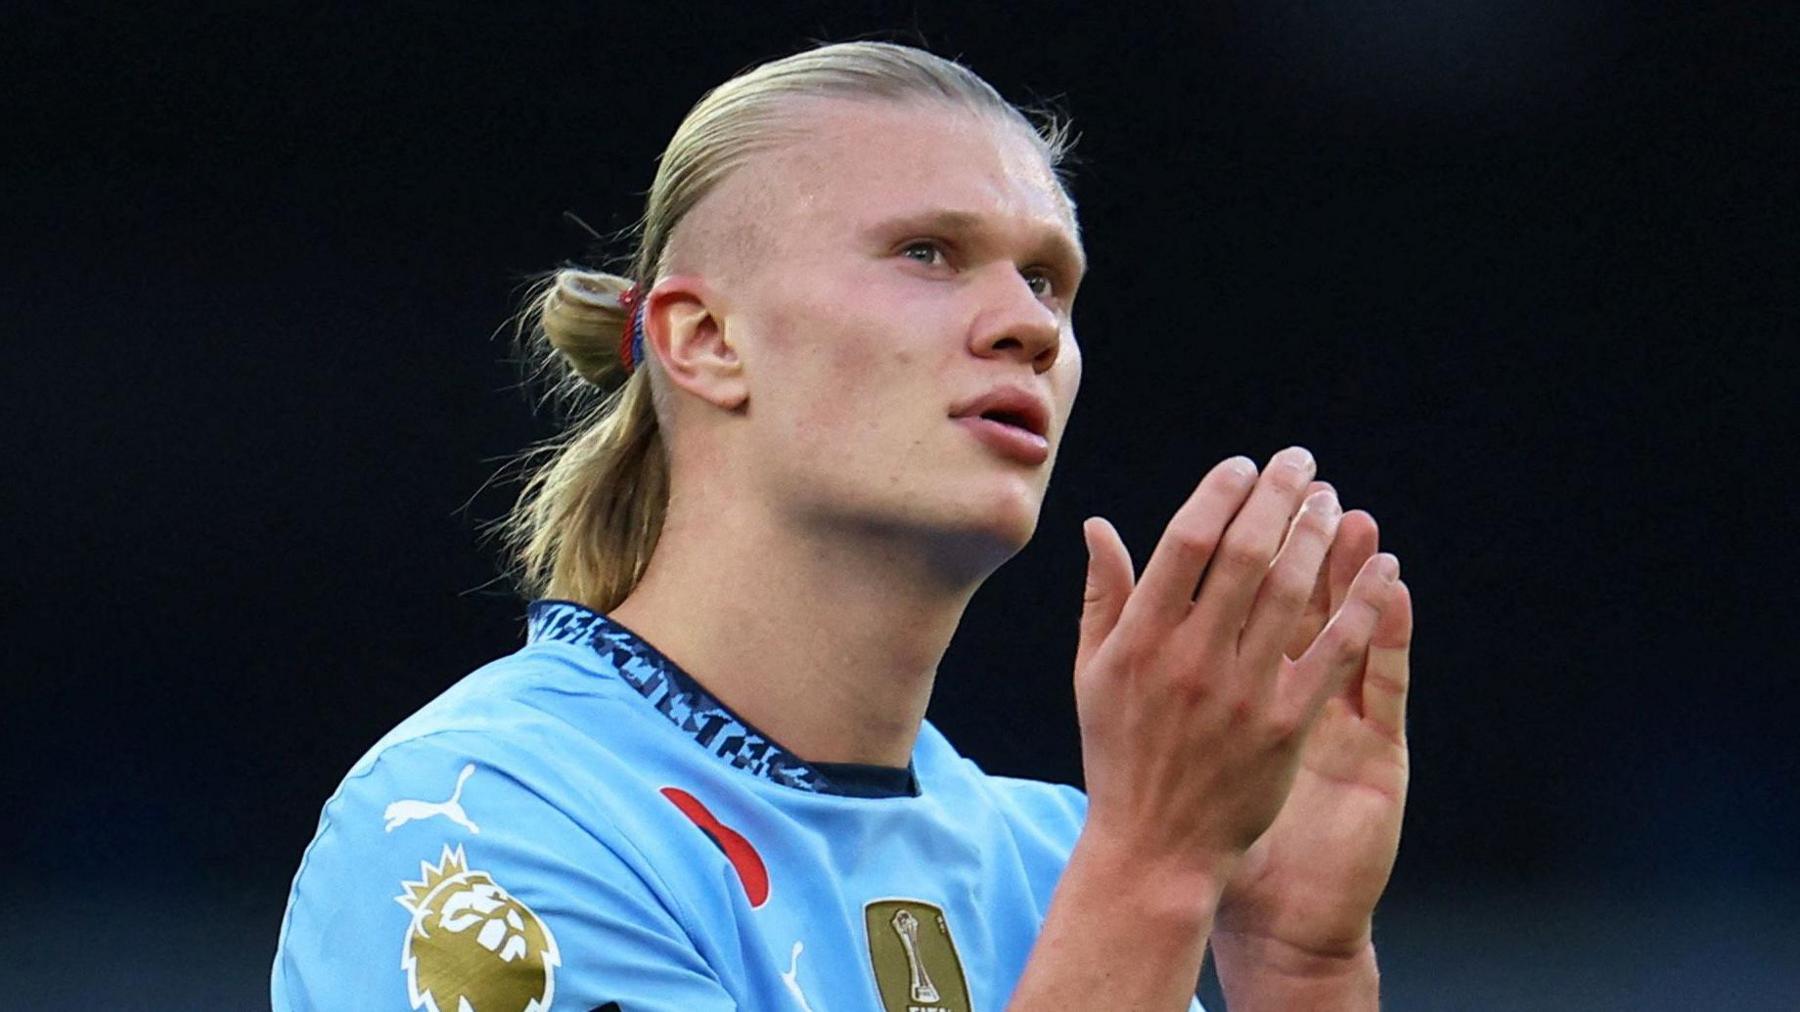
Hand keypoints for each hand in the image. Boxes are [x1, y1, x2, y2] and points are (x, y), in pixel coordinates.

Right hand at [1072, 449, 1400, 895]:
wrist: (1157, 846)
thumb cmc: (1120, 753)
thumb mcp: (1094, 672)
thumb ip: (1103, 596)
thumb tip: (1100, 525)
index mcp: (1142, 640)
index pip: (1186, 543)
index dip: (1219, 494)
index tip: (1244, 466)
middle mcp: (1193, 659)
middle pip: (1246, 555)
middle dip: (1278, 497)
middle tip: (1300, 461)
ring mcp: (1243, 692)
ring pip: (1292, 594)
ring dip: (1318, 538)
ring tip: (1331, 502)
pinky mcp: (1286, 725)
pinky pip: (1333, 654)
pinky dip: (1362, 607)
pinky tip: (1382, 569)